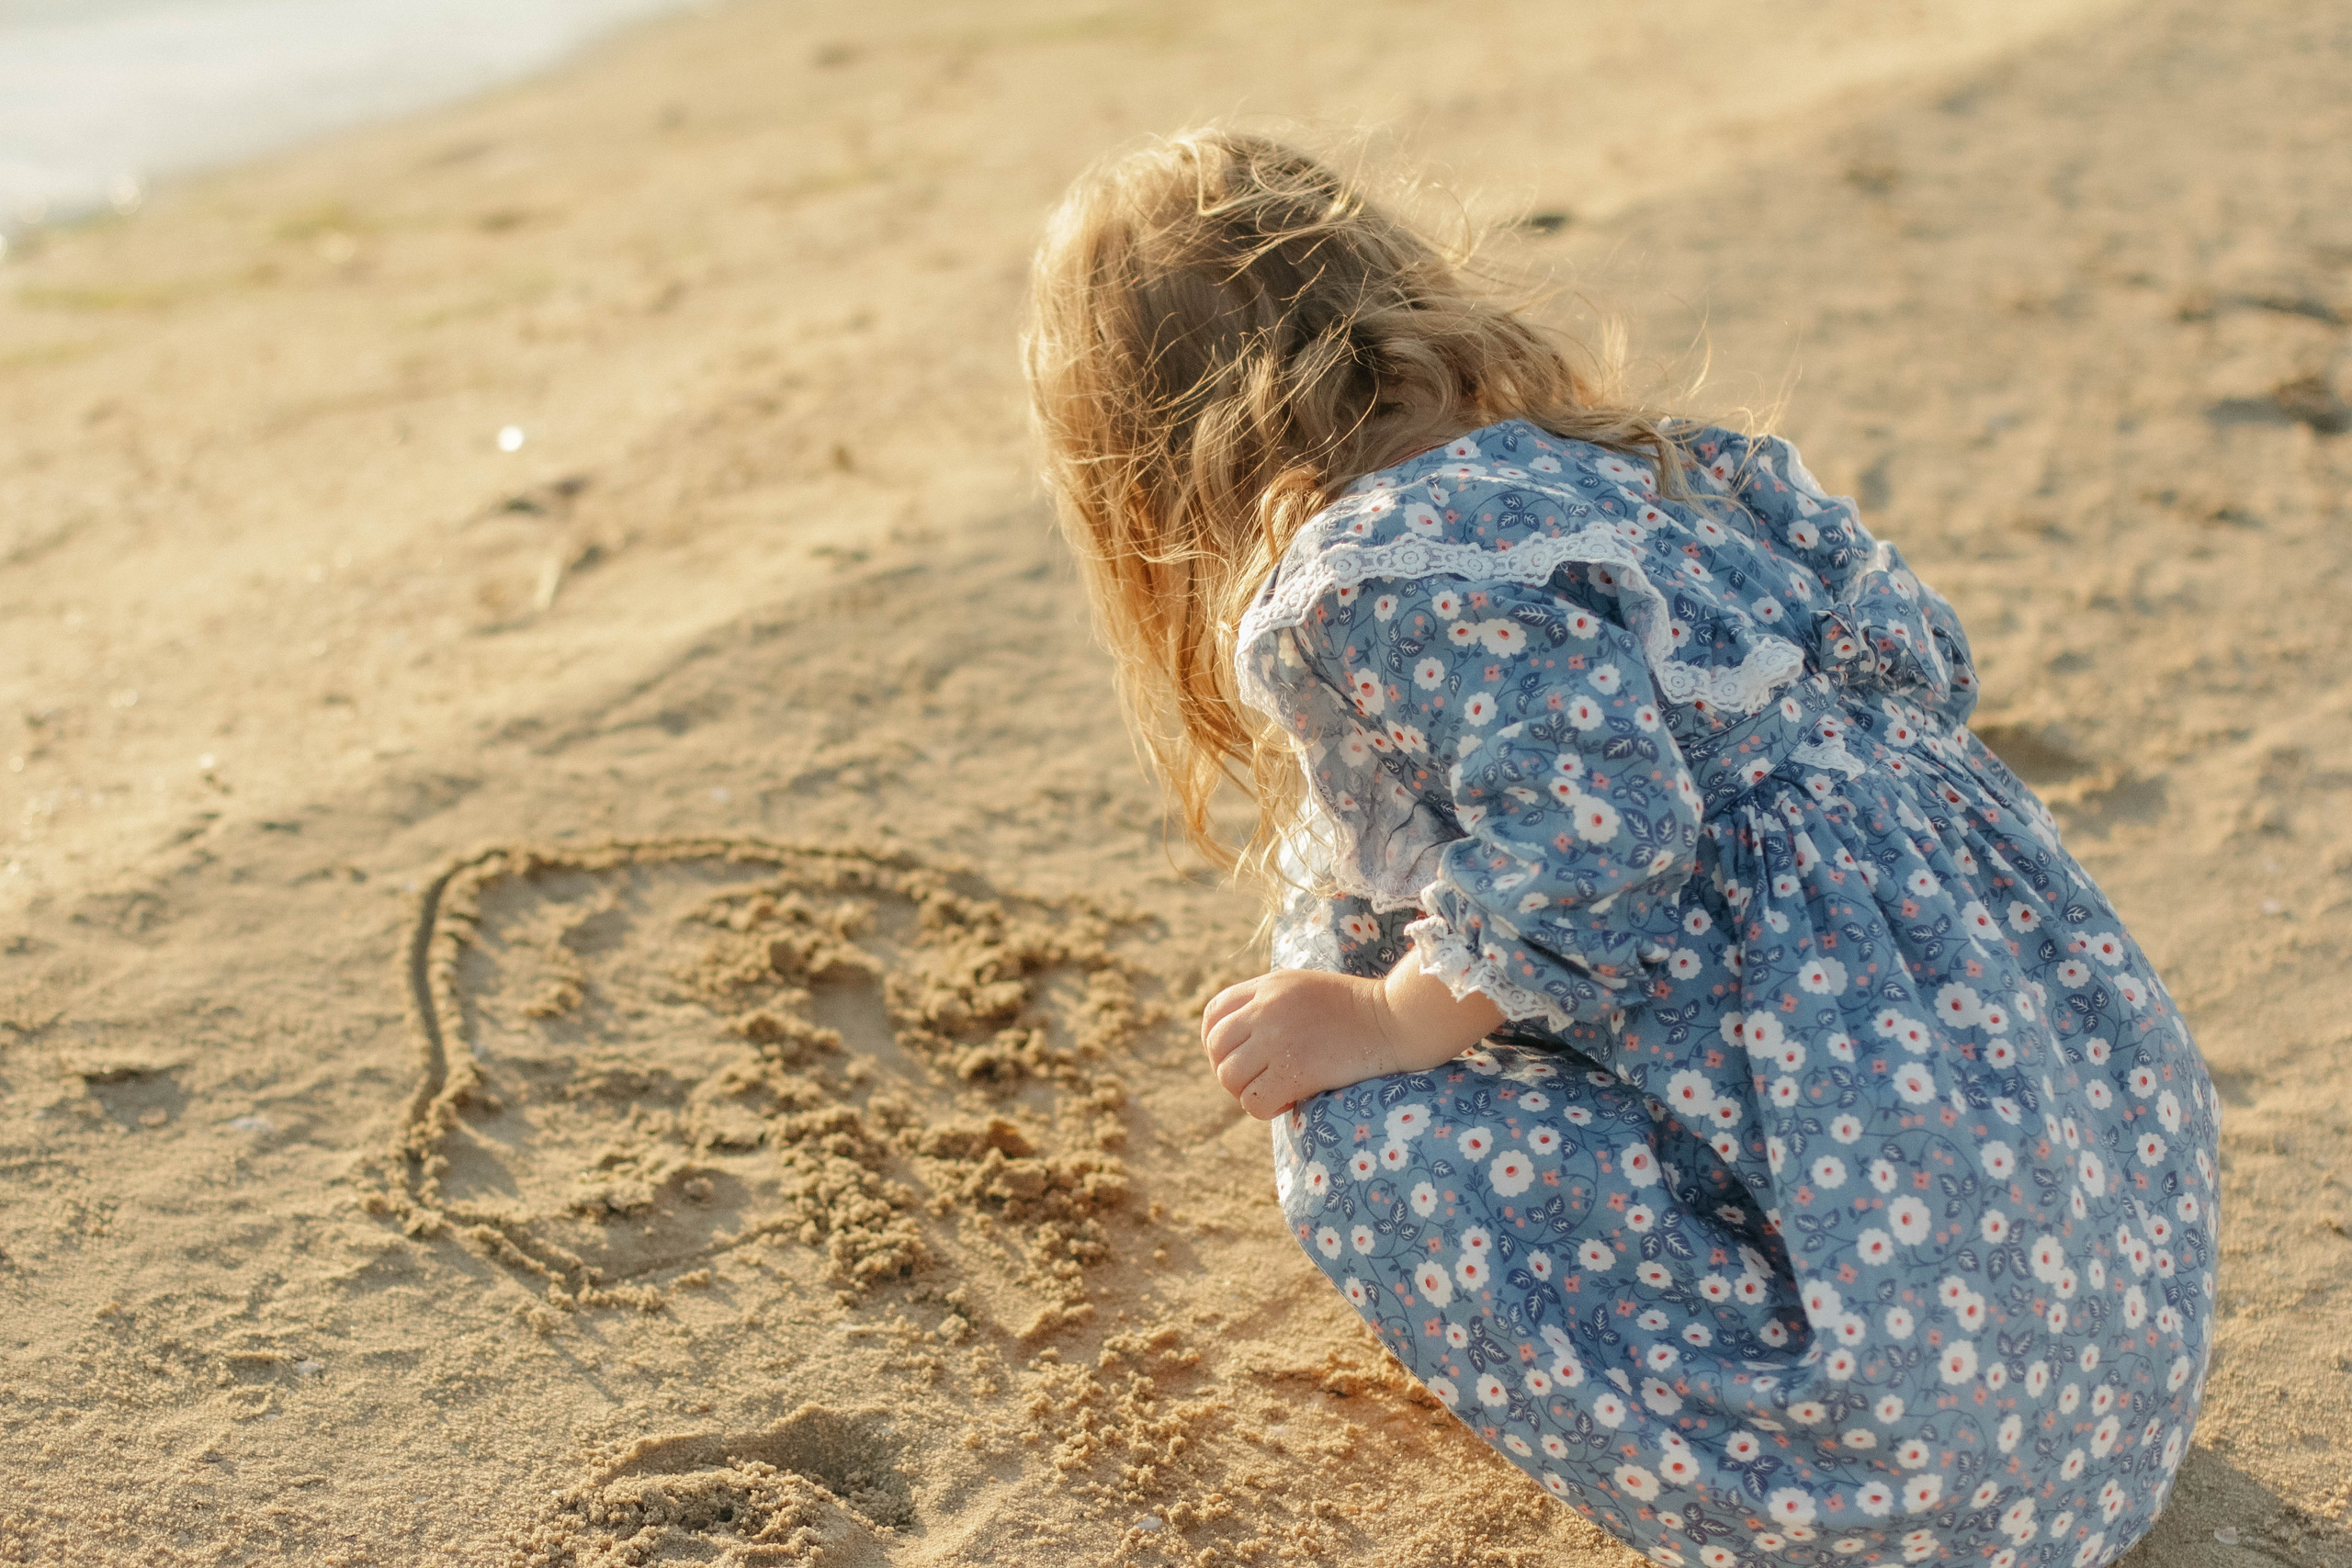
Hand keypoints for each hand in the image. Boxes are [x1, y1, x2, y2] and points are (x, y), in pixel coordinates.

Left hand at [1200, 957, 1505, 1120]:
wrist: (1398, 1019)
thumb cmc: (1360, 1009)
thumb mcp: (1306, 989)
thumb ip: (1272, 1004)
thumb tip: (1242, 1040)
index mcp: (1268, 986)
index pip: (1214, 1014)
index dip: (1215, 1042)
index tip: (1234, 1057)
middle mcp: (1266, 1009)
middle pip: (1216, 1048)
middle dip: (1231, 1070)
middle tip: (1259, 1081)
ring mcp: (1279, 1039)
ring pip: (1230, 1078)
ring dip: (1247, 1092)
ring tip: (1276, 1092)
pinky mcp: (1296, 1070)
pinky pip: (1254, 1102)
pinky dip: (1265, 1109)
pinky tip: (1288, 1103)